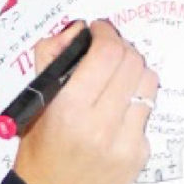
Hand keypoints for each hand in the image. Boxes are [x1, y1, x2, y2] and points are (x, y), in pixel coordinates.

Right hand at [12, 19, 158, 183]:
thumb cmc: (39, 149)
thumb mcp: (35, 99)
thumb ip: (50, 56)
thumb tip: (76, 30)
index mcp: (70, 110)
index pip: (106, 55)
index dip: (105, 34)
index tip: (98, 30)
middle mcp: (101, 127)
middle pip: (132, 63)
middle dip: (120, 47)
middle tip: (107, 48)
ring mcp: (125, 142)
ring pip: (148, 83)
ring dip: (133, 70)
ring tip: (116, 74)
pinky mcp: (140, 153)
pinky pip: (148, 110)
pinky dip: (135, 100)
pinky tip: (117, 107)